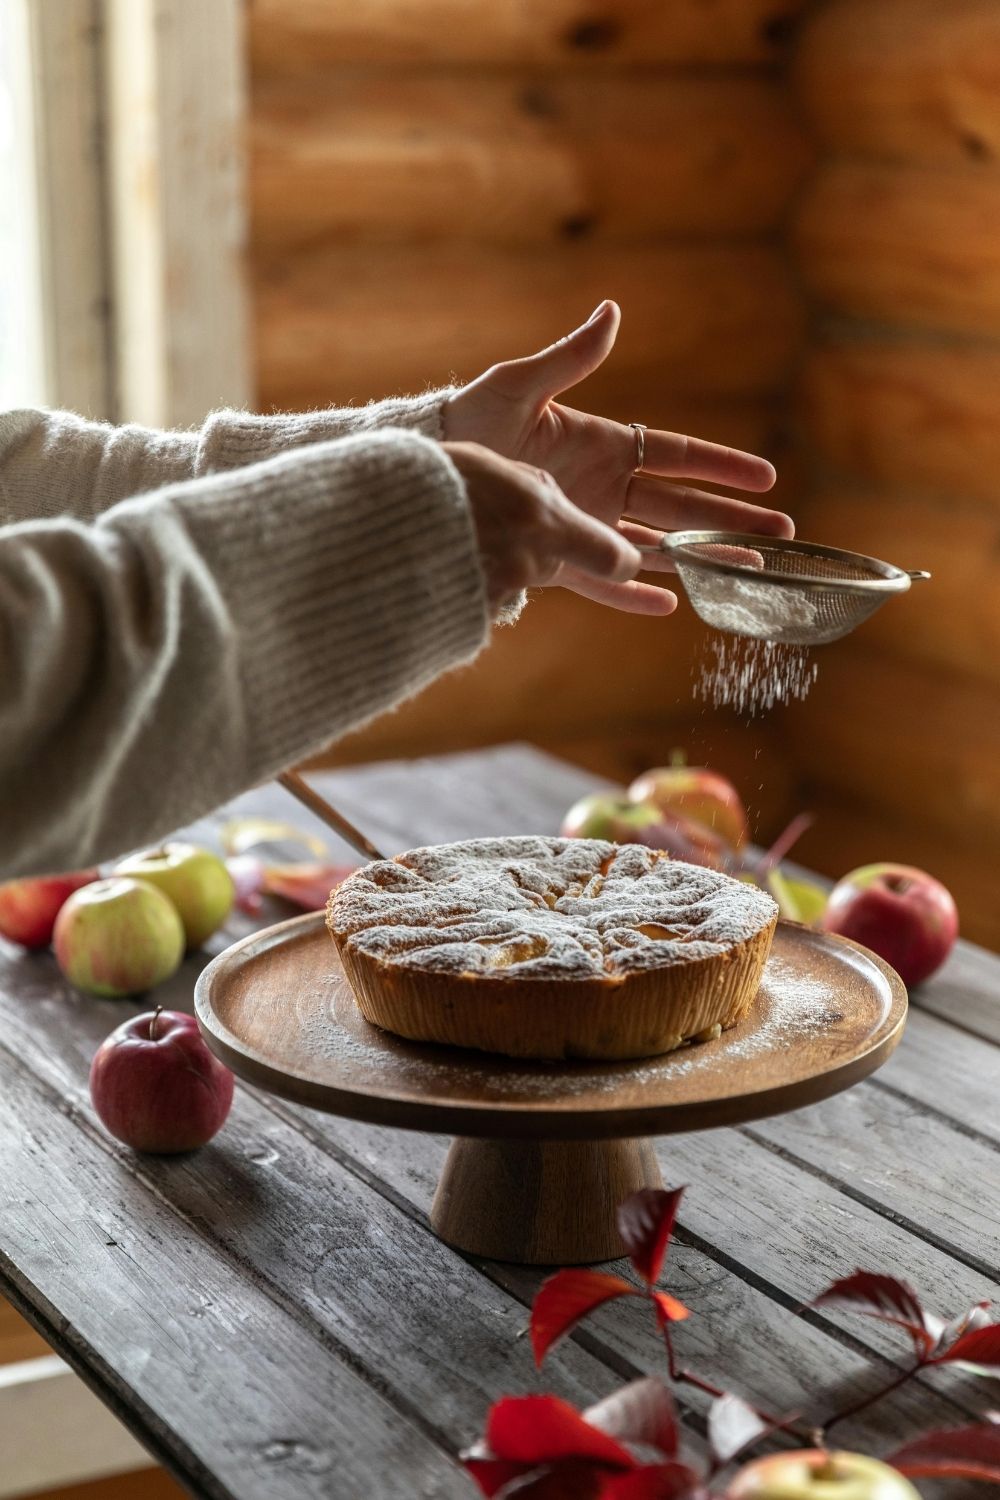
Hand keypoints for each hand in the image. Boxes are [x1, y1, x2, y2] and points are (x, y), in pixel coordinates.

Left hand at [442, 301, 793, 615]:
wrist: (431, 467)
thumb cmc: (471, 419)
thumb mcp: (520, 386)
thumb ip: (570, 360)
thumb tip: (610, 314)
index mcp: (607, 445)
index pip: (679, 456)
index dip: (723, 466)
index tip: (766, 477)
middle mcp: (605, 489)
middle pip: (684, 508)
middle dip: (732, 521)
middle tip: (780, 535)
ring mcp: (586, 525)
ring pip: (658, 547)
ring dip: (703, 560)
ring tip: (749, 573)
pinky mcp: (557, 556)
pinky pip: (604, 580)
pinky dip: (633, 594)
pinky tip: (673, 606)